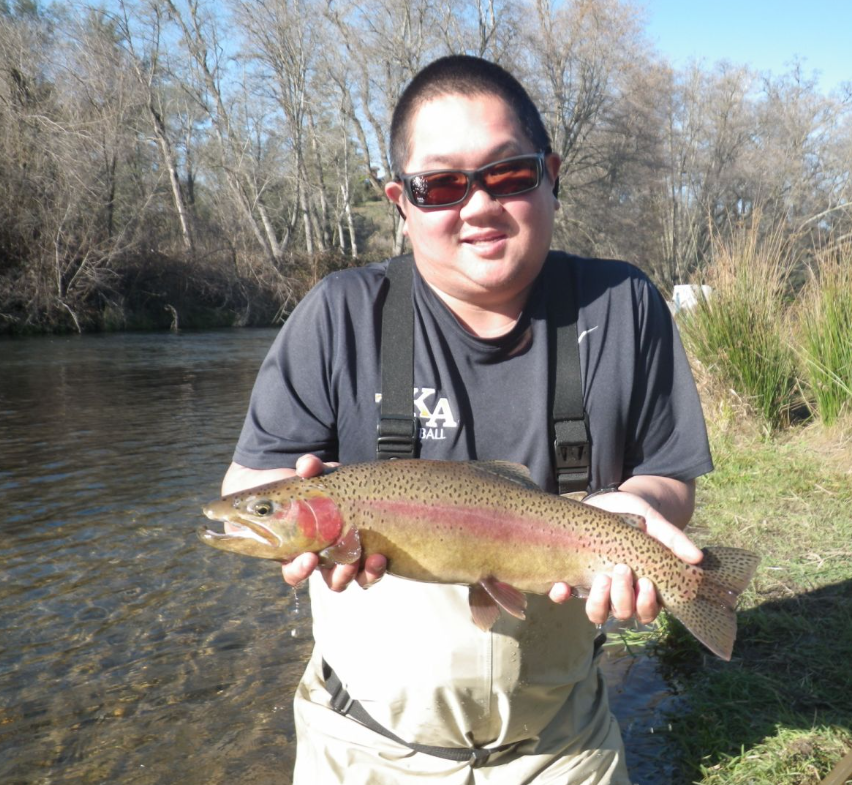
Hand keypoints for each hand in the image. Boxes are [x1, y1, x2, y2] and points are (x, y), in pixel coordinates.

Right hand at [280, 454, 386, 591]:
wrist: (333, 485)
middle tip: (348, 564)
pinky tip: (385, 554)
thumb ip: (308, 468)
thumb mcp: (309, 473)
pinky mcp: (370, 550)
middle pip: (332, 581)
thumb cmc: (312, 482)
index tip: (309, 558)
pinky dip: (378, 567)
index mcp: (302, 548)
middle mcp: (326, 558)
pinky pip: (374, 568)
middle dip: (340, 576)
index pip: (295, 572)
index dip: (299, 571)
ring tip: (376, 558)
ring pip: (356, 579)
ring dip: (366, 575)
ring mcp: (350, 556)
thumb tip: (307, 466)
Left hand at [548, 488, 703, 625]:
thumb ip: (673, 539)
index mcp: (642, 588)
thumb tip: (697, 557)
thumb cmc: (637, 517)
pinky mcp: (572, 578)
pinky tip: (561, 586)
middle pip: (623, 613)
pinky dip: (562, 595)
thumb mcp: (656, 524)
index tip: (646, 583)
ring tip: (600, 578)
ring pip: (597, 613)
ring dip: (598, 601)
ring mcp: (595, 588)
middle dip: (623, 597)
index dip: (646, 604)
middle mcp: (619, 594)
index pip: (647, 611)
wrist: (607, 501)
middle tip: (621, 570)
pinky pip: (565, 597)